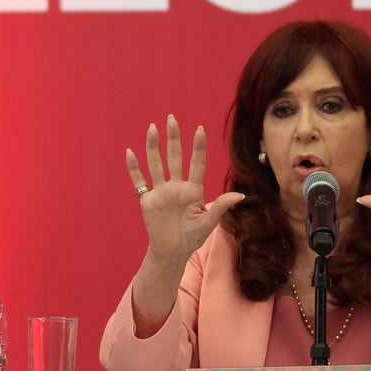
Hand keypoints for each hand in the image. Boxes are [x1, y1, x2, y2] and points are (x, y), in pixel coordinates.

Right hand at [126, 114, 243, 265]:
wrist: (173, 252)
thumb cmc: (192, 237)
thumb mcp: (209, 222)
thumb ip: (220, 206)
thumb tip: (240, 195)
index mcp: (193, 190)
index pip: (197, 164)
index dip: (198, 147)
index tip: (200, 129)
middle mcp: (177, 186)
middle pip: (175, 157)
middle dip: (174, 139)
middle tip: (172, 119)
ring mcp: (161, 192)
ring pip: (156, 164)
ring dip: (154, 147)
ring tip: (152, 128)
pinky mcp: (148, 200)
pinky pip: (139, 181)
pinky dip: (134, 168)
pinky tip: (130, 152)